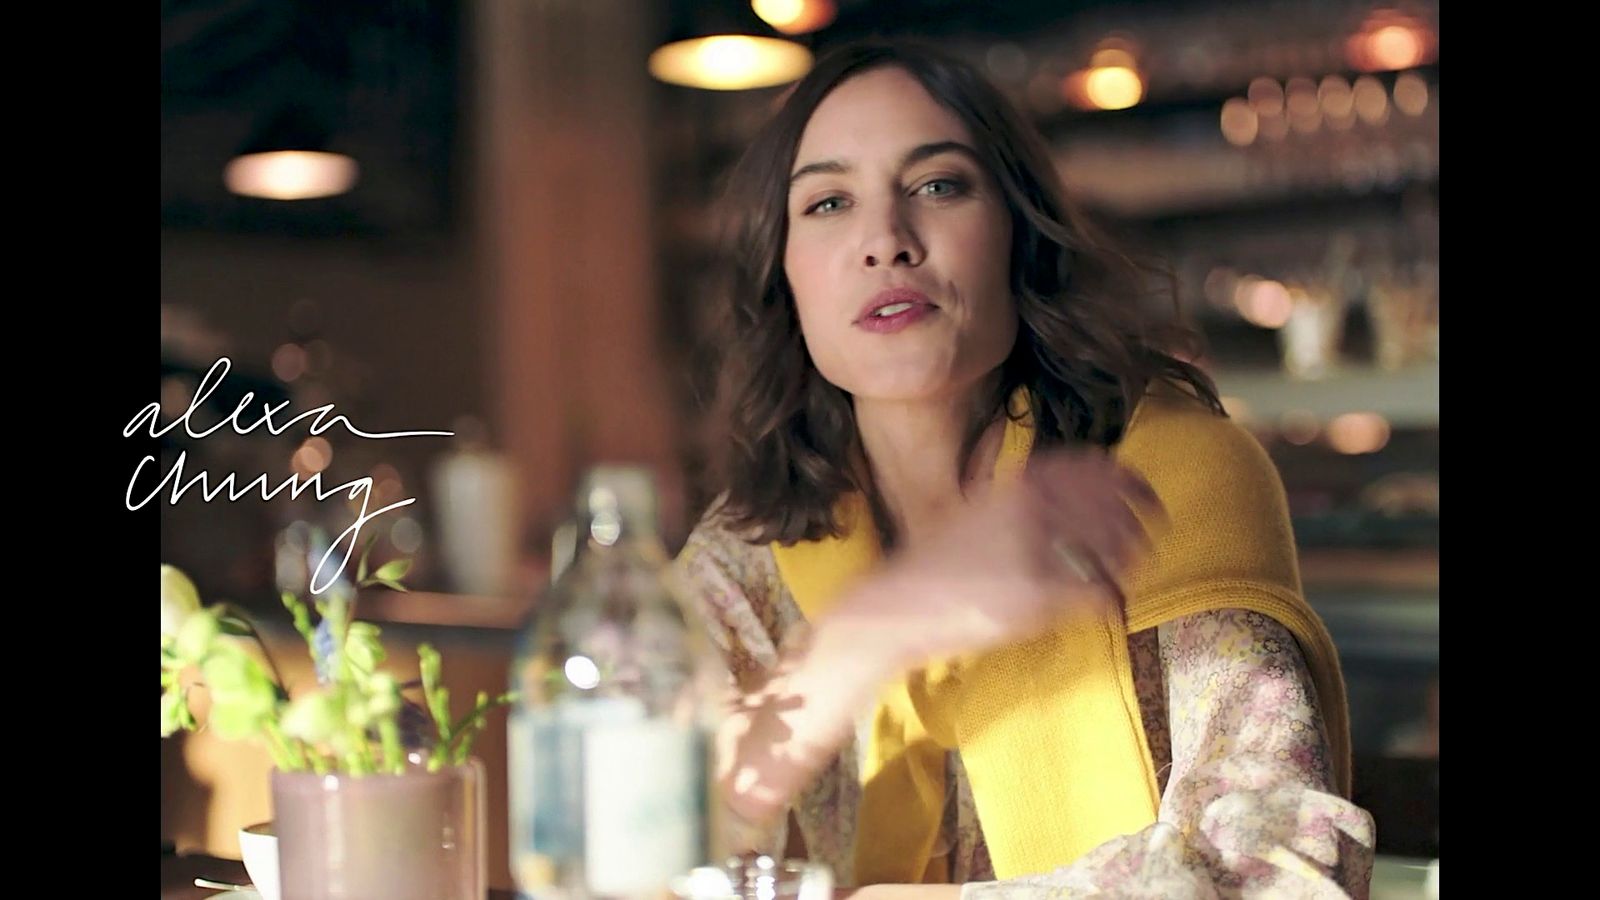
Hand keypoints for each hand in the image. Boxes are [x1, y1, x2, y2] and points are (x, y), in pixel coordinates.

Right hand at [843, 448, 1161, 666]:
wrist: (897, 605)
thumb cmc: (938, 561)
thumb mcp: (977, 509)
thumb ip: (1020, 494)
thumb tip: (1067, 482)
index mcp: (1016, 487)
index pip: (1089, 468)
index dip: (1123, 476)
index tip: (1142, 486)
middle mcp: (1030, 514)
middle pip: (1109, 507)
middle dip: (1139, 517)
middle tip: (1153, 527)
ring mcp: (1035, 557)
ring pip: (1111, 550)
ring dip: (1131, 557)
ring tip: (1134, 565)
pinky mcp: (1037, 600)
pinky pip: (1097, 594)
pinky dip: (1112, 597)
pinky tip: (1112, 602)